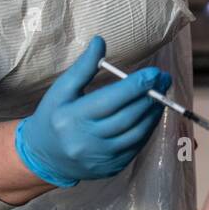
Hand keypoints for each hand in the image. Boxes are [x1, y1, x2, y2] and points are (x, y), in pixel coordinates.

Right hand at [15, 35, 171, 185]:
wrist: (45, 156)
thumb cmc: (53, 116)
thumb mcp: (61, 90)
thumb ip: (83, 67)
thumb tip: (100, 42)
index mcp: (72, 118)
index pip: (110, 100)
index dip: (135, 86)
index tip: (154, 73)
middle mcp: (86, 141)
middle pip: (127, 117)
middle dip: (150, 96)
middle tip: (164, 79)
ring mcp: (100, 158)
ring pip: (136, 133)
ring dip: (153, 113)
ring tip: (161, 94)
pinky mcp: (110, 168)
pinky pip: (136, 147)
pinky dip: (147, 129)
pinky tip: (151, 114)